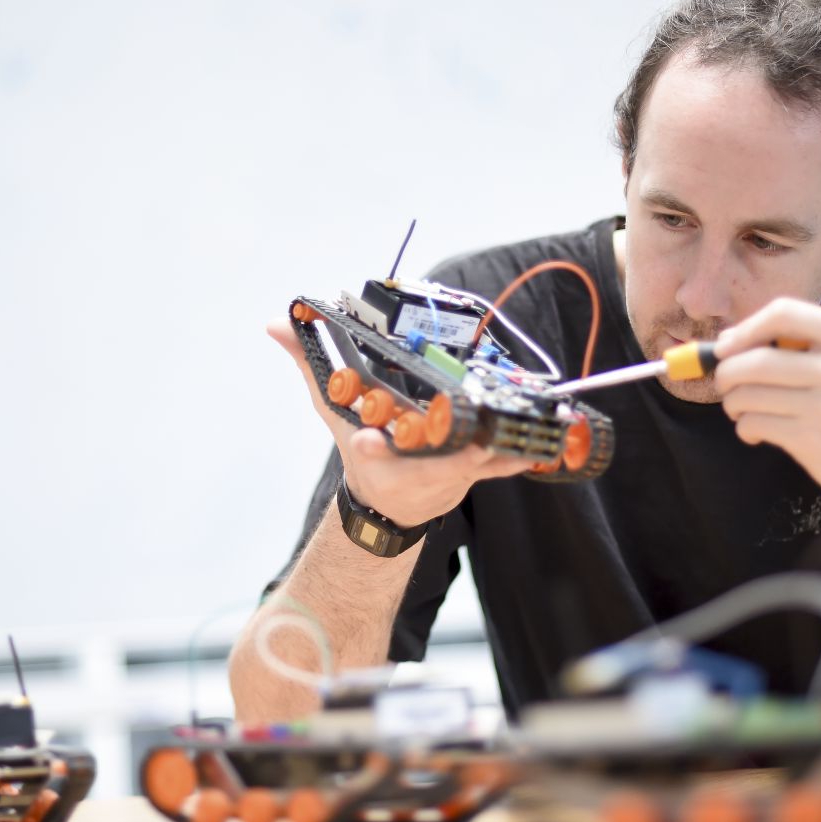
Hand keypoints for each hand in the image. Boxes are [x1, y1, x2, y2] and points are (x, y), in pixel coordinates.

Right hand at [267, 318, 535, 527]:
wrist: (388, 498)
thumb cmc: (365, 450)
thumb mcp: (333, 411)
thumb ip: (310, 366)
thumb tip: (277, 322)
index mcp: (376, 453)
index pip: (371, 451)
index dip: (372, 448)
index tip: (370, 443)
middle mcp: (410, 468)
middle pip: (432, 460)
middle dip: (455, 452)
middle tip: (475, 439)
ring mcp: (446, 475)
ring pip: (475, 464)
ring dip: (499, 452)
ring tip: (523, 436)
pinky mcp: (473, 473)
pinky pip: (500, 465)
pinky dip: (521, 456)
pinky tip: (543, 445)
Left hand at [711, 297, 820, 503]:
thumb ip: (797, 342)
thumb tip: (727, 340)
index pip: (783, 313)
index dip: (745, 328)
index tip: (727, 346)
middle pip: (756, 359)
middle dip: (726, 372)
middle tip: (724, 382)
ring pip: (748, 395)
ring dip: (732, 402)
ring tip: (741, 408)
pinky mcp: (813, 440)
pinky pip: (754, 424)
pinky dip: (744, 427)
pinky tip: (756, 431)